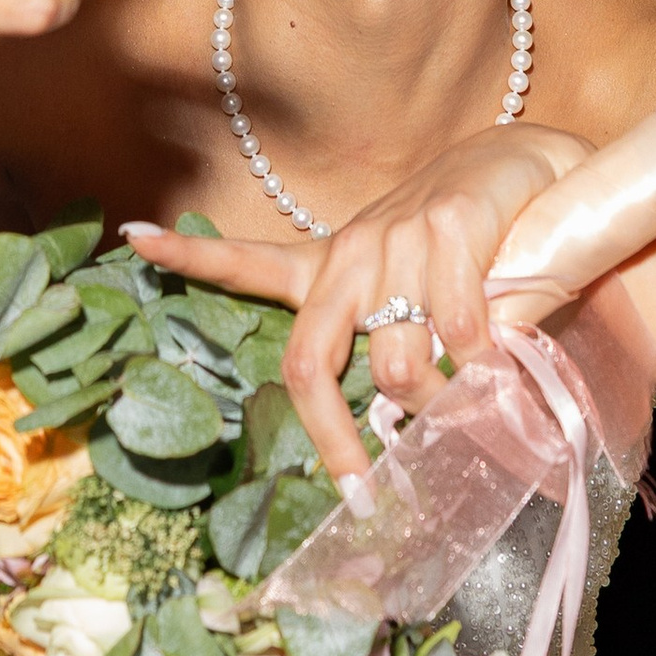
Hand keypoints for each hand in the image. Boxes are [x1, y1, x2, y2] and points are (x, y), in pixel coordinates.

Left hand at [135, 125, 582, 488]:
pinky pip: (459, 331)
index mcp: (330, 264)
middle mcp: (352, 251)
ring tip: (468, 403)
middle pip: (310, 363)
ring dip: (435, 405)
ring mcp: (398, 239)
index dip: (189, 255)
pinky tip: (502, 359)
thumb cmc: (464, 243)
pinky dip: (483, 364)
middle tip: (361, 490)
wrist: (524, 165)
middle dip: (334, 441)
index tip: (132, 237)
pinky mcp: (450, 228)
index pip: (248, 261)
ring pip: (394, 365)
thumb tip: (399, 424)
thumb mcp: (408, 286)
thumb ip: (393, 348)